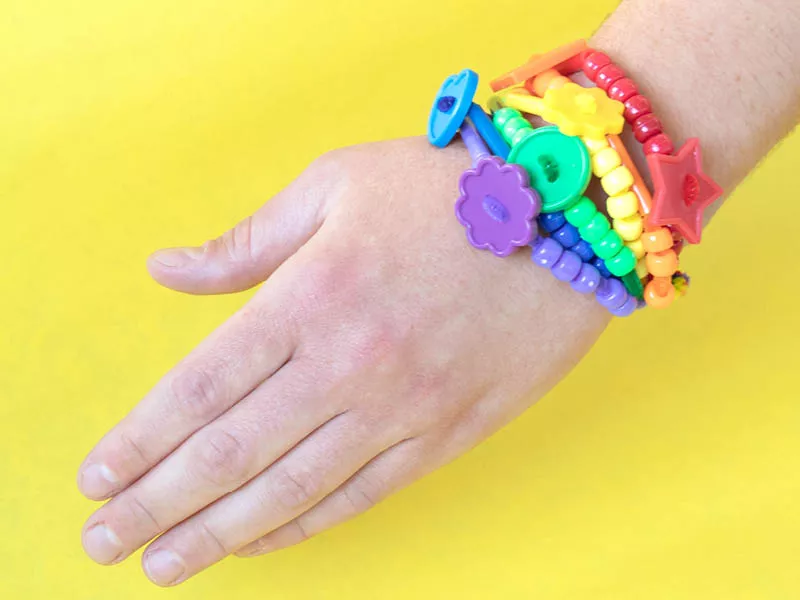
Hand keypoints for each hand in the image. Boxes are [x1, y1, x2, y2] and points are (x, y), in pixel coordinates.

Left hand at [78, 137, 608, 585]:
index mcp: (312, 295)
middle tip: (106, 543)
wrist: (569, 215)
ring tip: (164, 565)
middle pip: (232, 453)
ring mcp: (404, 407)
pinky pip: (364, 494)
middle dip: (158, 506)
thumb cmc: (447, 189)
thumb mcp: (336, 185)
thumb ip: (247, 241)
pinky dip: (305, 525)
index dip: (140, 441)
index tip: (97, 479)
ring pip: (292, 490)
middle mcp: (349, 363)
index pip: (200, 388)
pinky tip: (260, 543)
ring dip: (219, 534)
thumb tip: (167, 272)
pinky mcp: (450, 432)